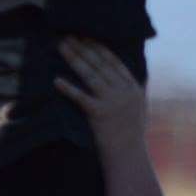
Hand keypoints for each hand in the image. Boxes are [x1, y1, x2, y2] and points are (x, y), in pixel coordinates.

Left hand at [54, 37, 144, 155]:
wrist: (128, 160)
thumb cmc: (131, 136)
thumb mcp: (139, 109)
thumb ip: (134, 91)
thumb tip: (133, 74)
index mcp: (134, 88)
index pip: (114, 62)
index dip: (98, 47)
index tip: (86, 36)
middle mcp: (125, 92)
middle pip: (100, 64)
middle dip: (83, 48)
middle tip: (68, 35)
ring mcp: (113, 102)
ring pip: (91, 75)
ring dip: (74, 59)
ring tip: (61, 47)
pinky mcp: (100, 115)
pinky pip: (81, 98)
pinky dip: (68, 88)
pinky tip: (56, 80)